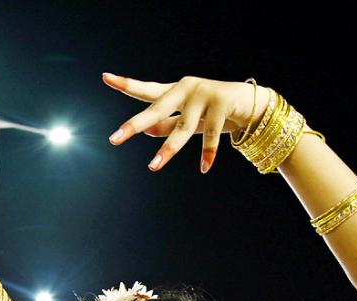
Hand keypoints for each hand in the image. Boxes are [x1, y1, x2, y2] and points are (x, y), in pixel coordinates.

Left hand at [104, 73, 266, 172]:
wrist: (251, 103)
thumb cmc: (213, 111)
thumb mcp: (188, 120)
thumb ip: (167, 124)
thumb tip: (146, 131)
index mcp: (174, 91)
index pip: (146, 90)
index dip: (126, 84)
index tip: (105, 77)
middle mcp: (185, 89)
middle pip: (156, 109)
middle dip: (135, 125)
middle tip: (115, 138)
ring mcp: (204, 94)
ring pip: (182, 127)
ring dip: (168, 149)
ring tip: (153, 166)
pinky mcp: (223, 103)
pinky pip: (211, 133)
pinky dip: (208, 152)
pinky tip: (204, 167)